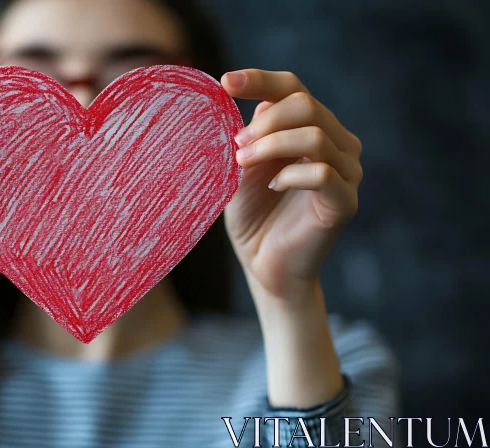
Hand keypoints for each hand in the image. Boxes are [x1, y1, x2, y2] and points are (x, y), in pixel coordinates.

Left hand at [221, 69, 362, 301]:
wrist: (263, 266)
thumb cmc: (252, 215)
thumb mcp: (240, 167)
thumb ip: (249, 134)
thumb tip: (255, 105)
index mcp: (312, 128)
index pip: (293, 88)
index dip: (260, 80)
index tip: (225, 83)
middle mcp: (337, 144)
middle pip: (306, 104)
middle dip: (264, 121)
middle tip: (236, 145)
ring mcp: (346, 173)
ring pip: (314, 135)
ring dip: (271, 145)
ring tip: (242, 163)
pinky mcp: (345, 202)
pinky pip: (323, 173)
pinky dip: (290, 175)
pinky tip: (273, 187)